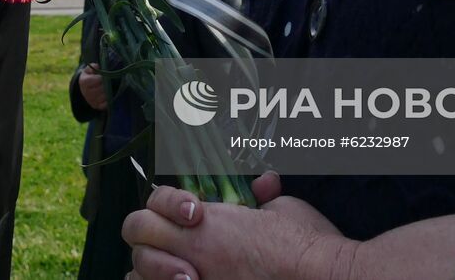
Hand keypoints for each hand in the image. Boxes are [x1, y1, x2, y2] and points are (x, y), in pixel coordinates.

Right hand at [79, 63, 107, 110]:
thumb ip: (92, 67)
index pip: (98, 79)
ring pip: (104, 96)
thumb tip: (97, 66)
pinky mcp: (96, 106)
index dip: (102, 77)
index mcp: (84, 82)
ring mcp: (91, 100)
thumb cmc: (89, 77)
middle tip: (108, 82)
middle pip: (102, 88)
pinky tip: (107, 95)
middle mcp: (86, 92)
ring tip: (108, 88)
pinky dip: (108, 100)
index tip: (104, 76)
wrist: (84, 89)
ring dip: (108, 92)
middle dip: (106, 85)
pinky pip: (105, 104)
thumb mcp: (88, 70)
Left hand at [122, 173, 353, 279]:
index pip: (155, 202)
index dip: (166, 202)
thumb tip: (264, 184)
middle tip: (171, 238)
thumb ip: (261, 197)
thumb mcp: (281, 208)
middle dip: (148, 231)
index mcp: (207, 223)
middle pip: (136, 232)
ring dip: (148, 268)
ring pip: (136, 273)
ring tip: (173, 270)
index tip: (194, 210)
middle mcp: (192, 253)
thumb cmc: (304, 242)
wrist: (319, 278)